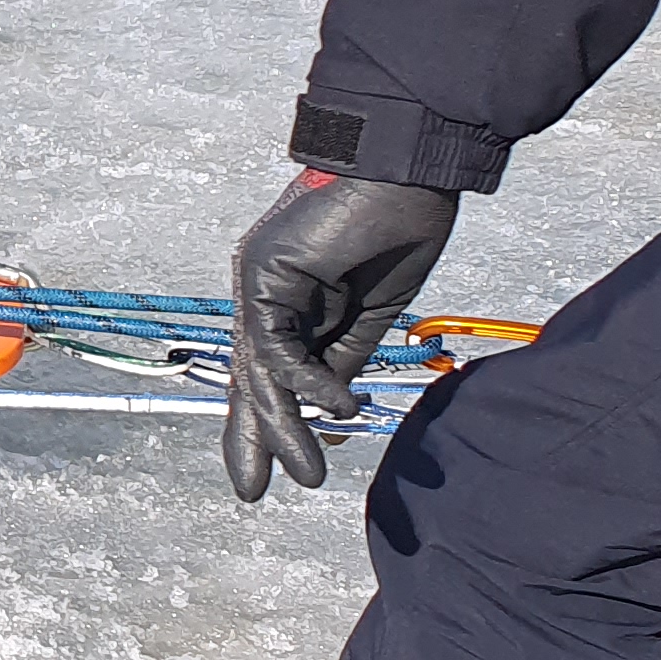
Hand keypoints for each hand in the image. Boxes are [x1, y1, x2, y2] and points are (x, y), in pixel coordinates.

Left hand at [225, 171, 458, 501]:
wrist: (409, 170)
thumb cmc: (401, 229)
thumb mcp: (370, 315)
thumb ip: (342, 360)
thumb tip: (331, 415)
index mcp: (290, 299)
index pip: (272, 370)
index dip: (277, 420)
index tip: (292, 467)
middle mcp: (264, 292)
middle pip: (252, 376)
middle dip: (254, 435)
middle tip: (252, 489)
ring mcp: (257, 280)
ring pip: (258, 369)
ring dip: (280, 425)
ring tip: (304, 474)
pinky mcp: (262, 272)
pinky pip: (275, 343)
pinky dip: (307, 380)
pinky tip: (338, 408)